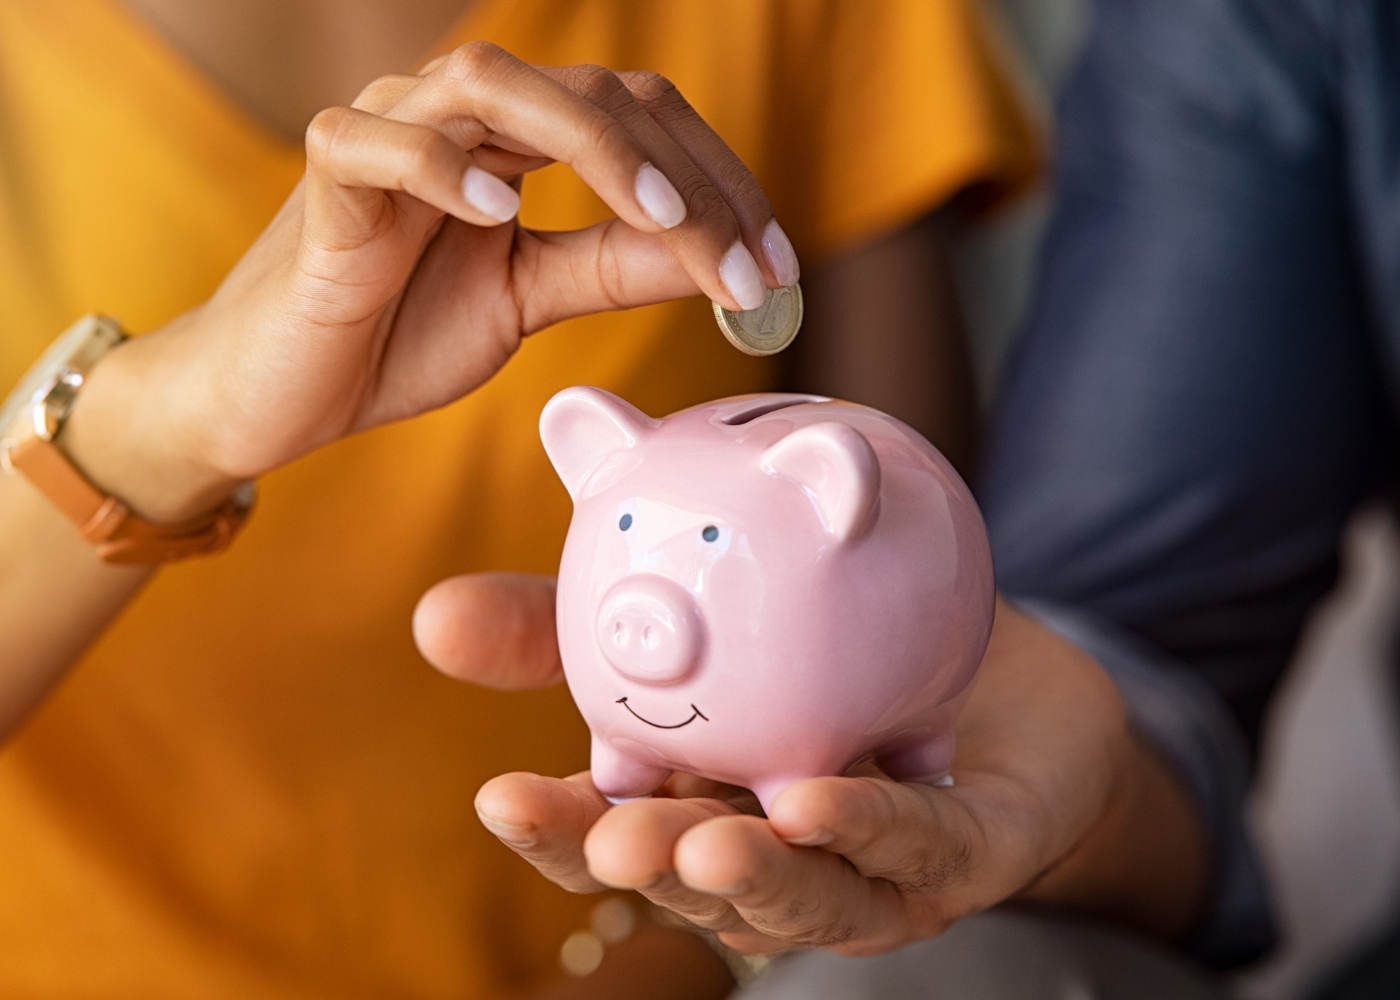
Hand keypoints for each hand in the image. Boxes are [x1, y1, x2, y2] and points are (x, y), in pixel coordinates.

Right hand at [63, 45, 799, 520]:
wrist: (282, 392)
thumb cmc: (398, 334)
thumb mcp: (528, 300)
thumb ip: (611, 269)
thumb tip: (712, 258)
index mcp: (517, 140)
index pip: (640, 120)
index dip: (718, 182)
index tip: (776, 268)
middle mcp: (460, 115)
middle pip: (594, 93)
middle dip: (685, 178)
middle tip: (746, 267)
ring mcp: (387, 132)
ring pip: (493, 83)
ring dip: (593, 147)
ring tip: (660, 222)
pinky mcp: (324, 179)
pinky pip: (374, 142)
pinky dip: (437, 167)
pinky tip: (497, 215)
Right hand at [417, 580, 1208, 954]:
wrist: (997, 666)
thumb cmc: (832, 658)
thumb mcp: (697, 623)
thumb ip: (574, 625)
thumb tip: (432, 614)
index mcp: (696, 806)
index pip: (612, 834)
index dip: (558, 829)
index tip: (499, 796)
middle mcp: (771, 858)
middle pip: (692, 880)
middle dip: (644, 868)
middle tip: (608, 837)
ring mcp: (866, 872)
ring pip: (802, 895)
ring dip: (750, 877)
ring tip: (702, 846)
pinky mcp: (958, 856)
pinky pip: (913, 847)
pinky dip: (867, 827)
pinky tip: (820, 799)